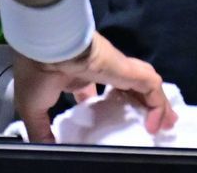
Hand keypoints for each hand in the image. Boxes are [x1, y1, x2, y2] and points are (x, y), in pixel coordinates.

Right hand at [14, 31, 175, 143]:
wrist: (48, 46)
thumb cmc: (37, 71)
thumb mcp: (33, 109)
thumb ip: (41, 131)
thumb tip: (47, 150)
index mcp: (75, 76)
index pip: (93, 91)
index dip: (102, 107)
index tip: (104, 124)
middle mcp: (99, 71)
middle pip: (124, 90)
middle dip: (135, 107)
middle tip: (145, 126)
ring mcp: (116, 69)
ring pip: (143, 88)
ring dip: (155, 106)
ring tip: (163, 126)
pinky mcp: (129, 70)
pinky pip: (152, 87)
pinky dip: (159, 105)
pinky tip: (157, 124)